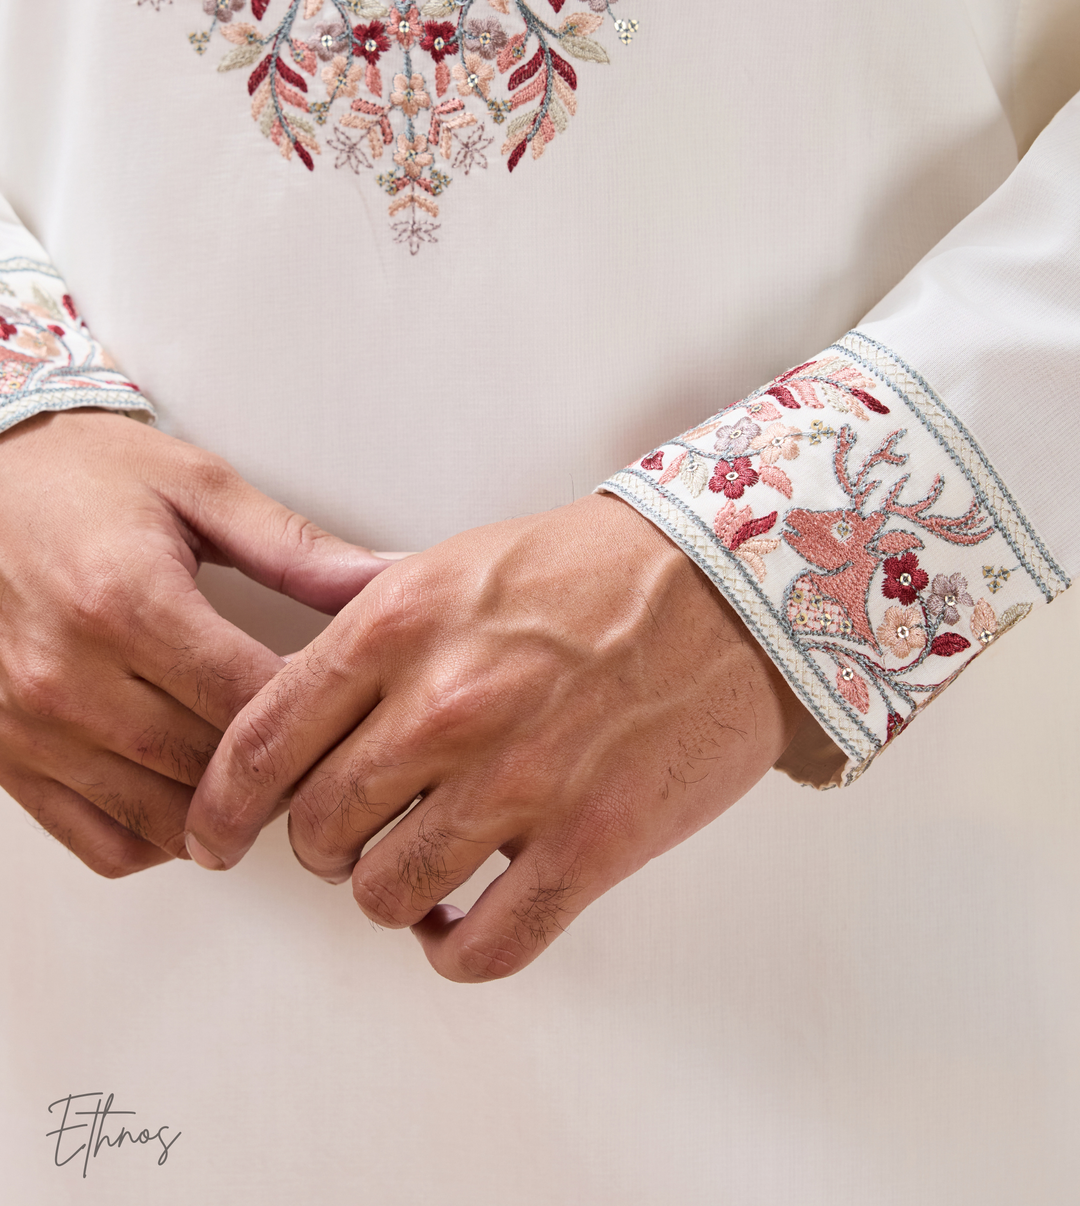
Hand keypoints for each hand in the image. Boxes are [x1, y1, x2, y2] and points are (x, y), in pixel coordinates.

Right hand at [0, 410, 390, 877]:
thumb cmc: (81, 473)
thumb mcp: (200, 488)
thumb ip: (296, 549)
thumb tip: (384, 580)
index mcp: (127, 602)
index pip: (251, 703)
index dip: (316, 714)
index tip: (346, 701)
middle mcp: (69, 675)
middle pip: (211, 769)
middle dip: (280, 766)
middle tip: (318, 740)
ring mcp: (29, 725)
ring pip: (163, 823)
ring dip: (225, 810)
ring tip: (258, 766)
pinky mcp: (4, 756)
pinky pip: (100, 843)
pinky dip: (157, 835)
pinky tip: (188, 789)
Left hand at [185, 494, 803, 980]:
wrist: (732, 585)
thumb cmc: (597, 569)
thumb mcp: (457, 565)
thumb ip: (372, 632)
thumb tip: (301, 700)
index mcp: (399, 626)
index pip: (261, 740)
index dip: (221, 805)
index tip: (213, 836)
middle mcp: (445, 705)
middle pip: (317, 828)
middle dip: (320, 845)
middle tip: (349, 836)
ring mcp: (518, 781)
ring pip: (386, 895)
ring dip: (389, 894)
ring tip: (419, 869)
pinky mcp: (590, 844)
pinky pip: (484, 946)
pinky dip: (457, 950)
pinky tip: (464, 924)